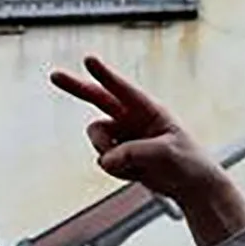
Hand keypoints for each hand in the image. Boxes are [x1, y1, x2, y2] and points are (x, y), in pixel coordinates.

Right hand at [49, 56, 244, 245]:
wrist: (190, 186)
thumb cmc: (187, 162)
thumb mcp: (165, 155)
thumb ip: (135, 153)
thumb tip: (106, 160)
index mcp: (150, 110)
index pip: (123, 90)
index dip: (105, 75)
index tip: (89, 59)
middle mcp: (132, 118)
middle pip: (97, 99)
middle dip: (76, 87)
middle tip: (54, 75)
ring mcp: (123, 135)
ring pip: (97, 140)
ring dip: (110, 155)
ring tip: (137, 166)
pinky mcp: (118, 154)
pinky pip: (103, 161)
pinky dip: (118, 172)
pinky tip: (138, 173)